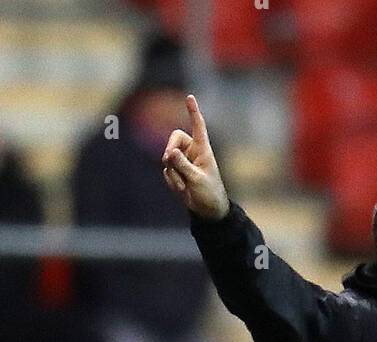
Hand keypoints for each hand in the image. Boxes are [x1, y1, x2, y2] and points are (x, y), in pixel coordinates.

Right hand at [161, 94, 229, 220]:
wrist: (208, 210)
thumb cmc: (210, 193)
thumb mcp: (197, 179)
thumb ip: (183, 166)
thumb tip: (169, 153)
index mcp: (203, 149)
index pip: (197, 126)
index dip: (193, 112)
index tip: (190, 97)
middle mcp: (192, 152)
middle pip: (174, 140)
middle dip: (169, 150)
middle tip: (168, 160)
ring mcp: (183, 161)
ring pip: (168, 159)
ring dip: (173, 173)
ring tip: (185, 186)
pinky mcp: (177, 172)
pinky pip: (167, 171)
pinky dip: (172, 181)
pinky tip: (182, 190)